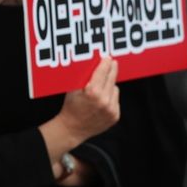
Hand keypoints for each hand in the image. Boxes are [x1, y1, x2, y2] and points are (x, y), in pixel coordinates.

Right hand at [39, 57, 119, 180]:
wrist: (72, 128)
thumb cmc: (70, 107)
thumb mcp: (72, 89)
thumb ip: (83, 78)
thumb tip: (92, 65)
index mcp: (92, 92)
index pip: (102, 73)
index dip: (106, 64)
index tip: (108, 58)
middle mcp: (104, 101)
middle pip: (112, 79)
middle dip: (112, 70)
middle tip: (112, 63)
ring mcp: (111, 110)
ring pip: (115, 89)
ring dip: (110, 86)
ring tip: (100, 87)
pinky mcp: (115, 116)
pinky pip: (116, 100)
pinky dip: (110, 97)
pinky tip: (102, 99)